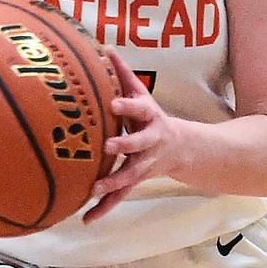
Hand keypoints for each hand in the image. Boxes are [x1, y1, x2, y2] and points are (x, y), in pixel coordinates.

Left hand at [83, 54, 188, 222]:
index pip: (138, 110)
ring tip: (95, 190)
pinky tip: (87, 220)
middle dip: (124, 145)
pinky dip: (103, 208)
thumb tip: (104, 47)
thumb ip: (123, 74)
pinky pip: (119, 197)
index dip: (127, 107)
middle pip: (137, 144)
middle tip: (108, 147)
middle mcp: (148, 143)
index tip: (113, 105)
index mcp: (148, 118)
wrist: (179, 148)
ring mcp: (143, 164)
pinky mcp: (135, 181)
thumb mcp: (141, 95)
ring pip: (129, 175)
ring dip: (113, 183)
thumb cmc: (149, 116)